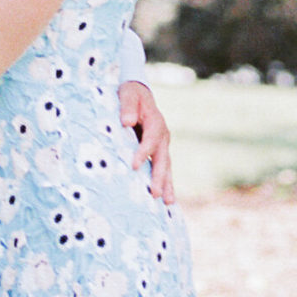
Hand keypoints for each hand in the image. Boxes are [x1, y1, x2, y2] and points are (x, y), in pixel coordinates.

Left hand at [118, 79, 174, 204]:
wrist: (139, 94)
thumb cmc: (131, 94)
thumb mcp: (128, 94)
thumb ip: (128, 106)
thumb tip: (127, 121)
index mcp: (156, 122)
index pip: (150, 140)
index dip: (143, 153)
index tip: (133, 166)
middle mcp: (163, 136)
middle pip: (162, 159)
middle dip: (159, 177)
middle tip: (155, 194)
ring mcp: (163, 145)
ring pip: (166, 167)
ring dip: (167, 184)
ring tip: (168, 203)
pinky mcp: (159, 151)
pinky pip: (163, 168)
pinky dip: (165, 183)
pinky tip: (166, 198)